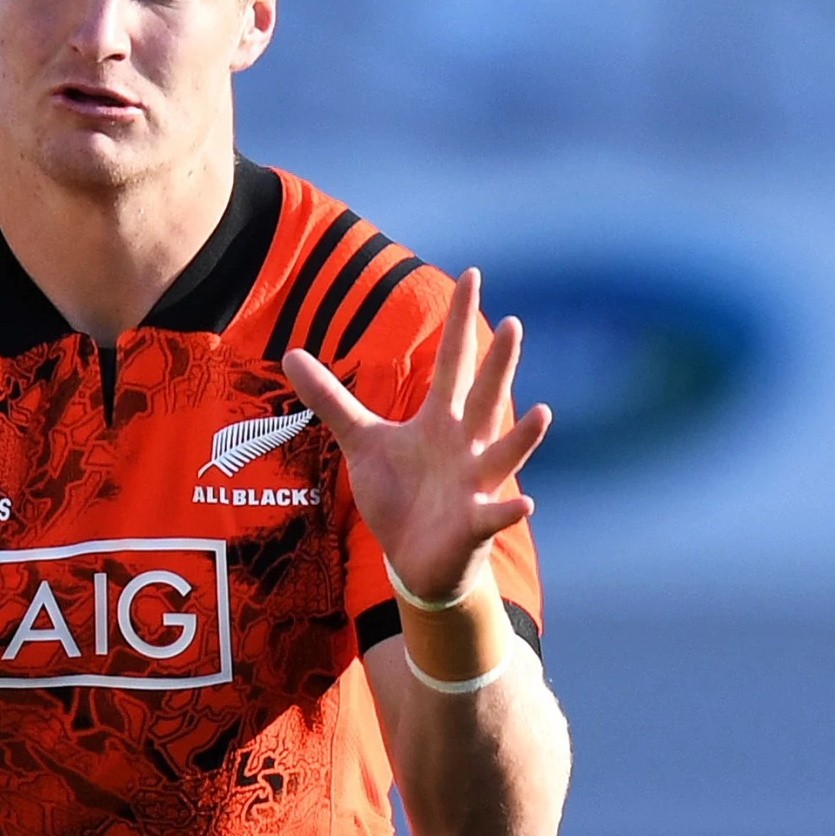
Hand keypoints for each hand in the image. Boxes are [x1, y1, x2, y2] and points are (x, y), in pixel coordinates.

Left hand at [282, 268, 549, 603]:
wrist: (417, 560)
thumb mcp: (362, 441)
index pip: (453, 362)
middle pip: (484, 397)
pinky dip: (508, 510)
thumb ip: (331, 400)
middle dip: (498, 364)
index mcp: (440, 421)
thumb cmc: (400, 495)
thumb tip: (291, 355)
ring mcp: (475, 485)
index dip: (460, 321)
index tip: (472, 276)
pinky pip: (495, 516)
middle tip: (511, 324)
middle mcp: (465, 446)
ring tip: (544, 412)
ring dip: (523, 437)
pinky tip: (525, 502)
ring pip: (504, 455)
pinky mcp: (474, 525)